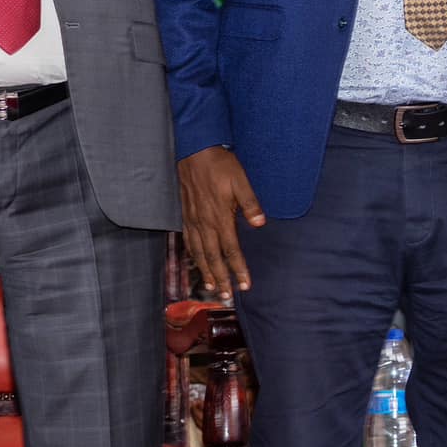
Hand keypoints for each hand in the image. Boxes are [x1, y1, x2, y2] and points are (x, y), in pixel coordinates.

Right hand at [178, 146, 266, 299]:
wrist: (195, 150)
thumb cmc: (220, 164)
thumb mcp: (241, 181)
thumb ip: (250, 204)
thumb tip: (260, 224)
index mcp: (220, 216)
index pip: (231, 250)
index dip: (238, 269)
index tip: (245, 285)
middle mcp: (204, 222)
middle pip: (212, 257)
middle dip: (221, 278)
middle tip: (227, 296)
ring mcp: (192, 219)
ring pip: (198, 252)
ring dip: (205, 271)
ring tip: (211, 287)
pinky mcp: (186, 213)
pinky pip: (188, 240)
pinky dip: (192, 254)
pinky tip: (196, 261)